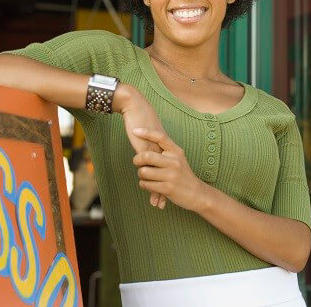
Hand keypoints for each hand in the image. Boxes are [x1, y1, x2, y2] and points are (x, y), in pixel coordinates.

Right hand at [117, 86, 167, 208]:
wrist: (135, 107)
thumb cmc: (139, 118)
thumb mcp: (145, 134)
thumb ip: (149, 144)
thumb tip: (149, 152)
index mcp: (164, 146)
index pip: (171, 167)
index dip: (172, 179)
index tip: (175, 191)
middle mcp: (162, 150)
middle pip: (167, 174)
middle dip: (167, 189)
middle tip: (167, 202)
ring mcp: (155, 151)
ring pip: (159, 176)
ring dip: (158, 190)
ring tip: (158, 203)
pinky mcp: (145, 151)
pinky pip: (148, 172)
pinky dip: (149, 184)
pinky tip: (148, 193)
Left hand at [131, 128, 207, 211]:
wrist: (196, 193)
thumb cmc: (182, 174)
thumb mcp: (178, 159)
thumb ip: (165, 152)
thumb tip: (146, 142)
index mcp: (176, 152)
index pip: (160, 137)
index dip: (147, 133)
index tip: (135, 131)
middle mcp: (174, 162)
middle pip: (147, 156)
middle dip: (137, 159)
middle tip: (136, 162)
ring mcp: (171, 175)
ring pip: (144, 171)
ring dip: (140, 174)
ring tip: (144, 176)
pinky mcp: (167, 188)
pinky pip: (146, 184)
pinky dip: (143, 184)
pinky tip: (148, 184)